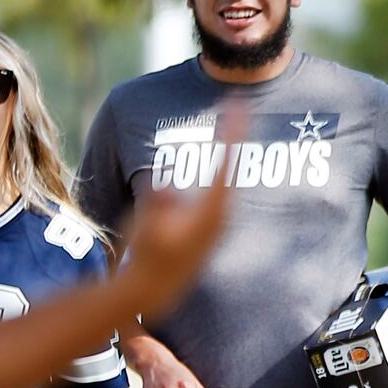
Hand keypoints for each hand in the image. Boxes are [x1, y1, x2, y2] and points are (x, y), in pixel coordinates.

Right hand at [117, 97, 240, 317]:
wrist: (155, 285)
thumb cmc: (149, 255)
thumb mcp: (149, 228)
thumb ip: (160, 203)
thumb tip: (166, 185)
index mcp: (212, 213)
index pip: (227, 165)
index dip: (232, 135)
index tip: (237, 108)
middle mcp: (222, 214)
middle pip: (235, 165)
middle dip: (236, 132)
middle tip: (238, 101)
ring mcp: (219, 219)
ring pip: (230, 174)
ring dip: (232, 145)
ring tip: (234, 113)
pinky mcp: (212, 222)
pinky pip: (221, 182)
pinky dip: (223, 162)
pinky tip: (223, 144)